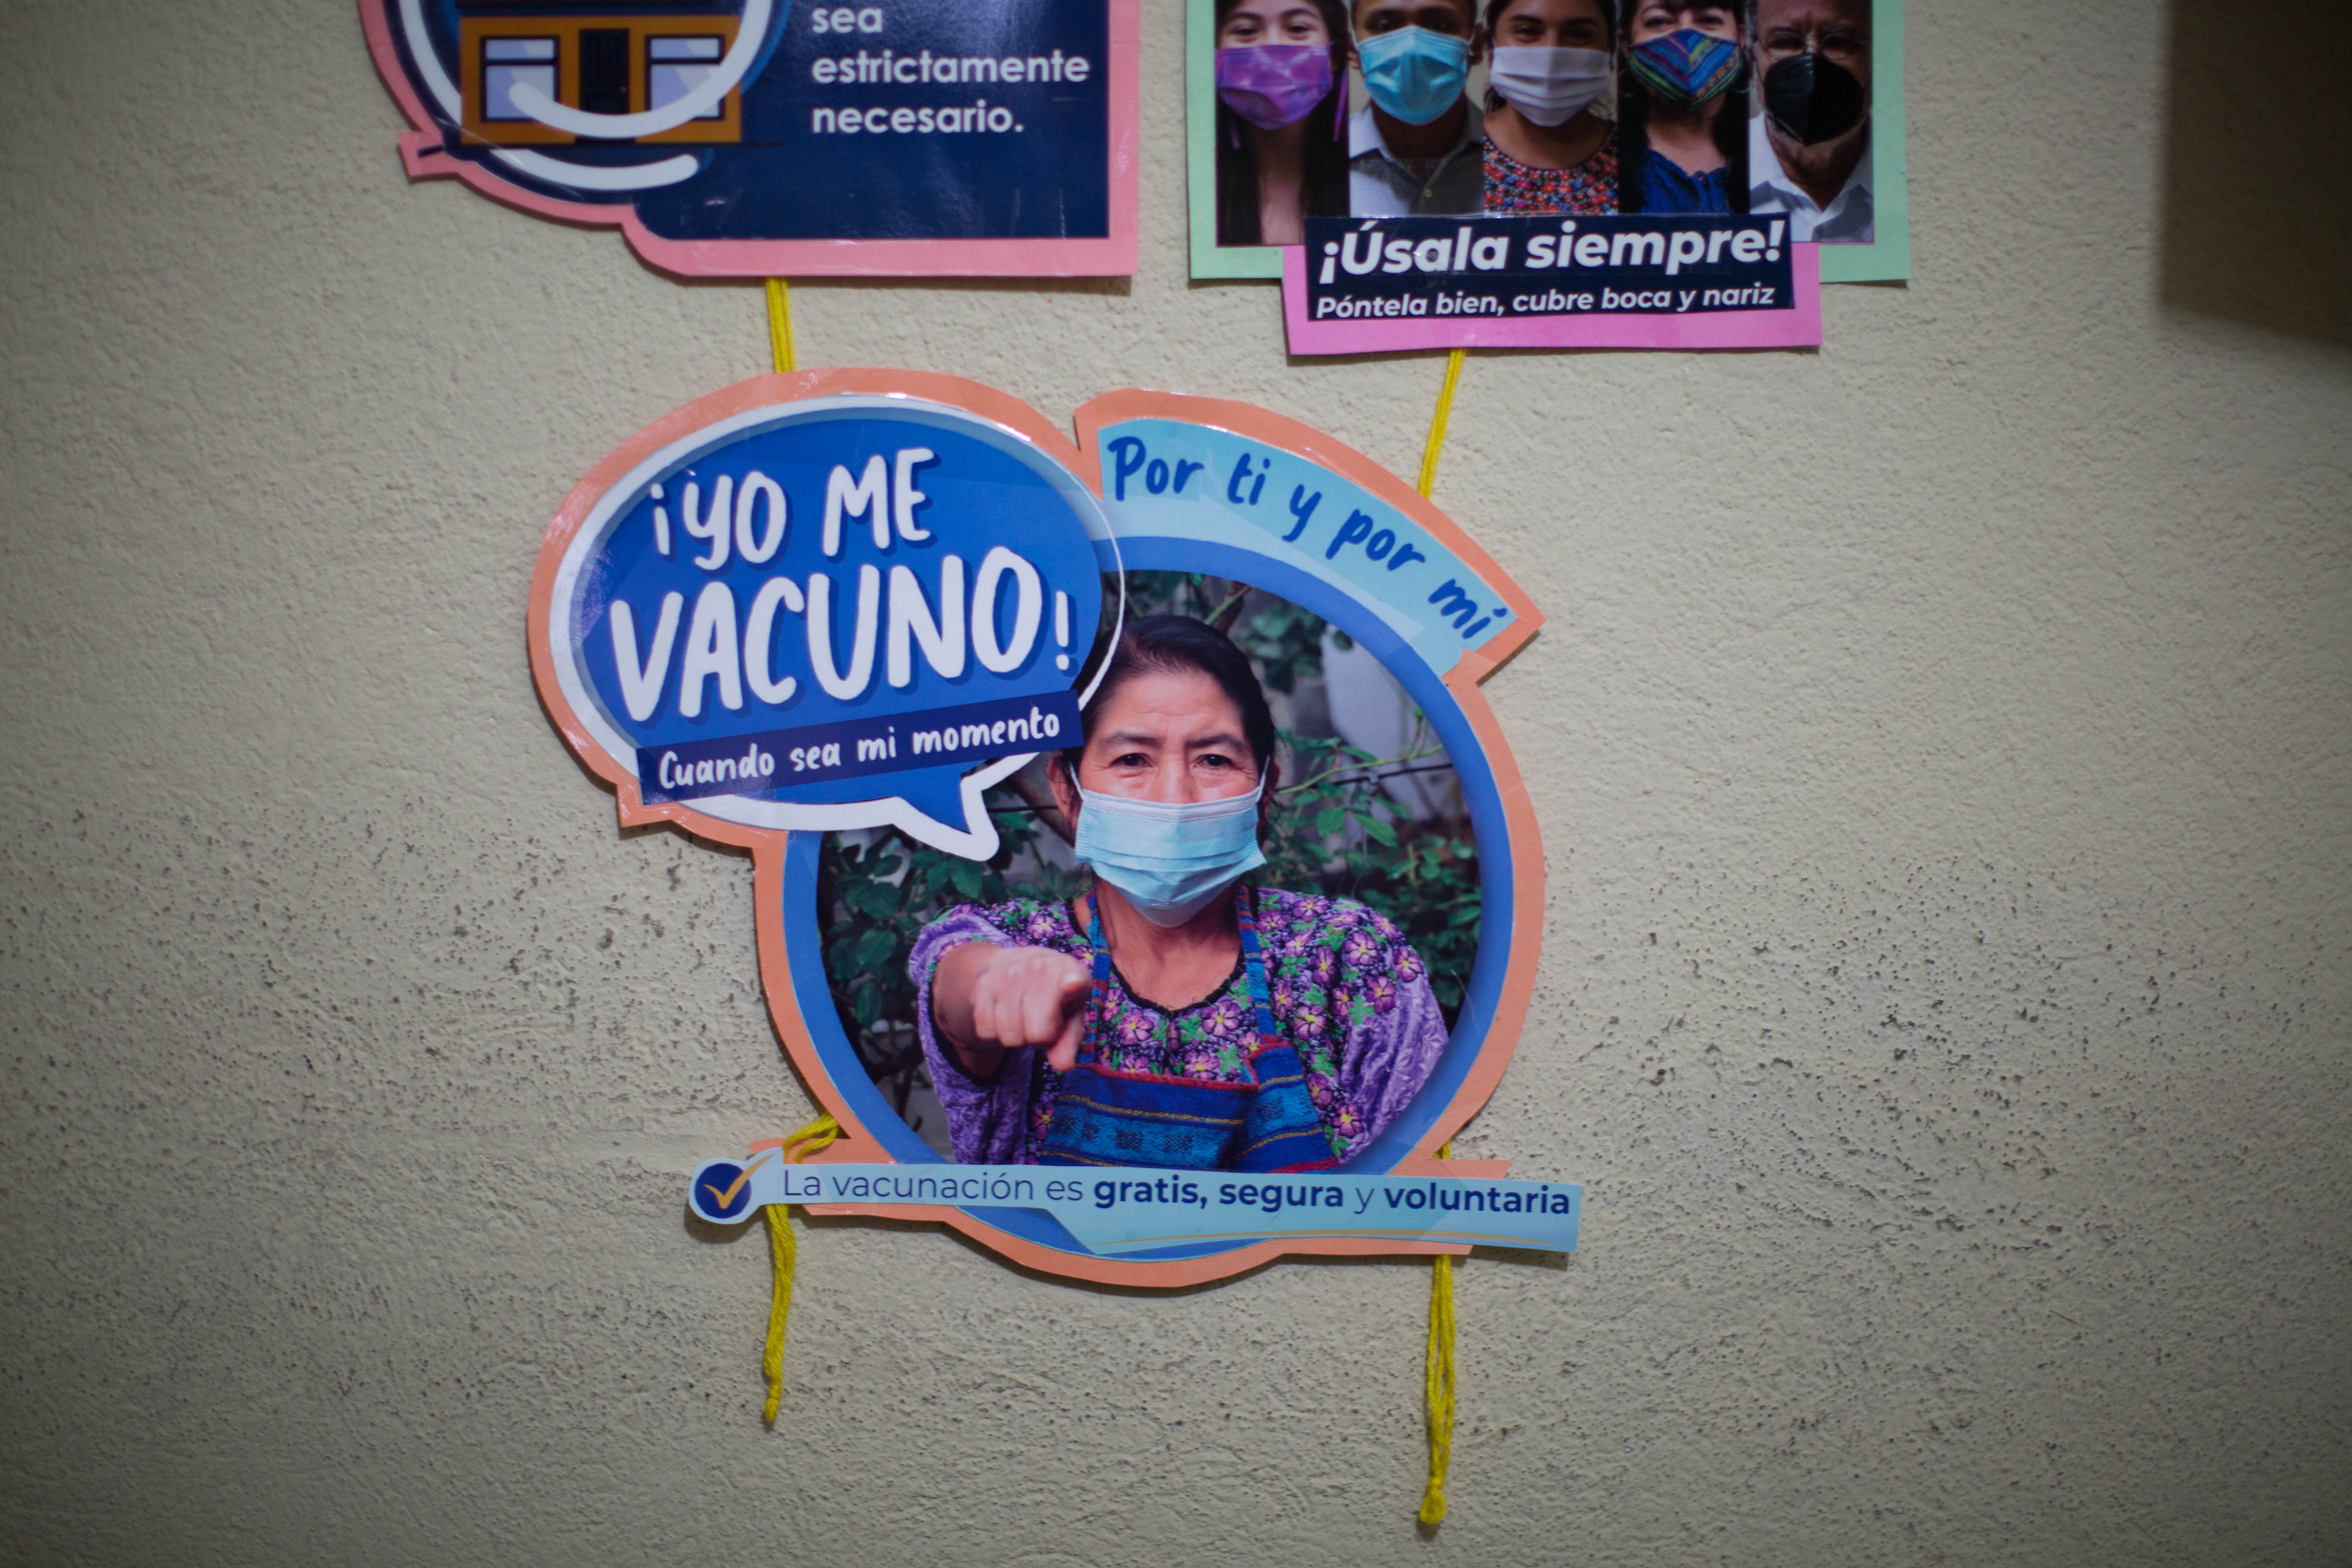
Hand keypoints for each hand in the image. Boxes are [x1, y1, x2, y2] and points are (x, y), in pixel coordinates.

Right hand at [933, 942, 1091, 1075]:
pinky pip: (986, 1032)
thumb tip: (1064, 1067)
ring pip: (1010, 1037)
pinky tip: (1005, 1016)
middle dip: (1041, 1039)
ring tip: (1024, 1017)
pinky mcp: (982, 985)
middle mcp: (1038, 967)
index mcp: (1070, 971)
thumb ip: (1070, 1040)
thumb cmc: (1053, 996)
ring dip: (1017, 1037)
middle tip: (1043, 1022)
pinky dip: (996, 1034)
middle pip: (1038, 1035)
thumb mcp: (1071, 1014)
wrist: (1017, 964)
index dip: (1074, 984)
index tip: (1073, 983)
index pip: (1075, 980)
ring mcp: (1007, 973)